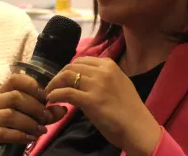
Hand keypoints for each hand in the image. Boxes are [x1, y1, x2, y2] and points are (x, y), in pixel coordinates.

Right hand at [0, 74, 67, 155]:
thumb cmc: (14, 127)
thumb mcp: (31, 117)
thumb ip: (46, 112)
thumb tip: (63, 109)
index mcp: (3, 92)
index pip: (15, 79)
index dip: (32, 84)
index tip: (46, 95)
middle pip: (15, 97)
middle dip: (35, 107)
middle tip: (47, 117)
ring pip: (10, 114)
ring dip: (29, 123)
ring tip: (41, 131)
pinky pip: (3, 132)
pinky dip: (20, 135)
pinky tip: (30, 139)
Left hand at [45, 57, 160, 155]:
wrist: (138, 127)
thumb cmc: (130, 109)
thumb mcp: (120, 84)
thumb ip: (104, 77)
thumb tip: (85, 78)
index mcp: (110, 65)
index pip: (82, 60)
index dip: (69, 69)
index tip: (63, 79)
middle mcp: (102, 71)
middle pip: (72, 66)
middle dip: (59, 76)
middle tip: (53, 86)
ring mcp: (96, 85)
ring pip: (66, 76)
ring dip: (54, 84)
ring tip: (49, 93)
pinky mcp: (90, 100)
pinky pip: (65, 92)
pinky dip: (55, 95)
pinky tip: (52, 100)